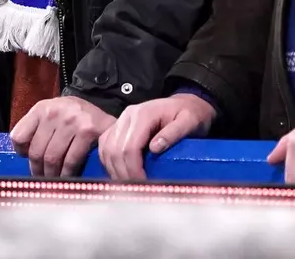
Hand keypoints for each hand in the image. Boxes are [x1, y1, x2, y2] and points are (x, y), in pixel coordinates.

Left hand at [11, 96, 116, 177]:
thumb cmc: (78, 118)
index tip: (27, 159)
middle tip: (41, 177)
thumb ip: (37, 129)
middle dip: (37, 169)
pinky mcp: (87, 131)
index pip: (19, 135)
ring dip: (51, 174)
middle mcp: (55, 111)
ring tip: (53, 179)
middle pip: (36, 151)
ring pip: (51, 158)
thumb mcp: (54, 115)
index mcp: (42, 108)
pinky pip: (70, 161)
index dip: (21, 152)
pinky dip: (66, 173)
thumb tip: (24, 154)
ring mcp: (72, 120)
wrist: (114, 118)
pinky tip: (66, 176)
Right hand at [99, 92, 217, 181]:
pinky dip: (109, 162)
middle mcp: (128, 115)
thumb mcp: (189, 121)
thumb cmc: (189, 114)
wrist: (185, 104)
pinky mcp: (118, 127)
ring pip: (107, 150)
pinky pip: (105, 147)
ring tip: (128, 185)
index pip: (130, 147)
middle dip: (123, 173)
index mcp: (144, 114)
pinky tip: (119, 174)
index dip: (134, 169)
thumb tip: (155, 148)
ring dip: (114, 170)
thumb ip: (174, 132)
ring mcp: (121, 120)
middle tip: (136, 190)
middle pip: (115, 150)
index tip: (143, 184)